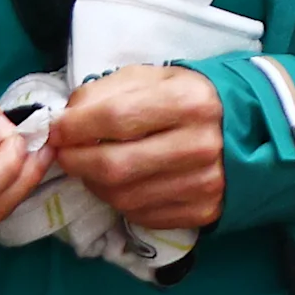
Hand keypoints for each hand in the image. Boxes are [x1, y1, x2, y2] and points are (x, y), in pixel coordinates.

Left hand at [52, 65, 225, 229]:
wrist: (241, 128)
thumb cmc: (181, 98)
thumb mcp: (147, 79)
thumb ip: (102, 93)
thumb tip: (63, 121)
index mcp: (188, 101)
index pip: (115, 118)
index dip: (73, 128)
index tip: (53, 130)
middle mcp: (201, 145)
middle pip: (114, 166)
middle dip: (76, 161)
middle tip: (64, 154)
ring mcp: (206, 183)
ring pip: (123, 196)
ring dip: (95, 184)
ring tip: (92, 167)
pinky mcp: (204, 211)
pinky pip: (142, 215)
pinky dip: (121, 202)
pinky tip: (123, 184)